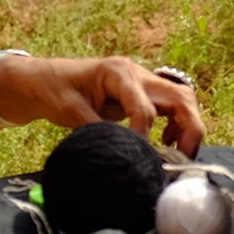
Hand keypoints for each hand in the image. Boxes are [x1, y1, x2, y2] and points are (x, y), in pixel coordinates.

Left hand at [9, 55, 205, 155]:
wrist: (43, 80)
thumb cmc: (52, 90)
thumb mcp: (69, 111)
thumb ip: (97, 131)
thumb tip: (121, 156)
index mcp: (118, 72)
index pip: (145, 107)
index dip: (145, 136)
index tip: (139, 159)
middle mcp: (137, 73)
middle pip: (180, 97)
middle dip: (189, 129)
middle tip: (182, 161)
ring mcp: (142, 82)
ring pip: (182, 100)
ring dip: (188, 127)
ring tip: (178, 155)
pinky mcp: (142, 93)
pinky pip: (171, 107)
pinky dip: (177, 125)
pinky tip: (166, 144)